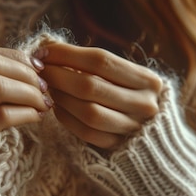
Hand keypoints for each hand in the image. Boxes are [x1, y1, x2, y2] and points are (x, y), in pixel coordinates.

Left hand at [38, 42, 162, 148]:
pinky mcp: (119, 146)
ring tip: (48, 88)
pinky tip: (57, 107)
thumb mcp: (125, 75)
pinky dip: (67, 119)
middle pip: (90, 86)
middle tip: (39, 71)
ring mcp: (133, 128)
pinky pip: (86, 133)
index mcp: (148, 80)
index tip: (45, 51)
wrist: (156, 132)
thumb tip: (49, 48)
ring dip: (61, 97)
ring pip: (87, 111)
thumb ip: (94, 63)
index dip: (67, 54)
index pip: (100, 60)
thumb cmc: (132, 93)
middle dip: (58, 76)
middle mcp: (145, 104)